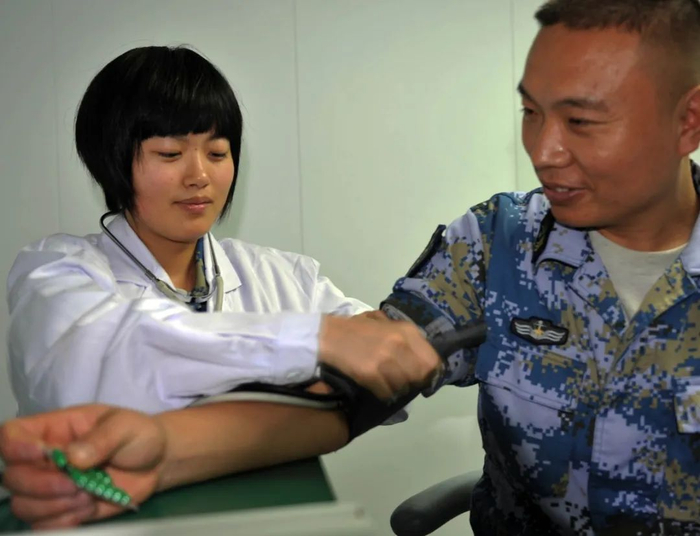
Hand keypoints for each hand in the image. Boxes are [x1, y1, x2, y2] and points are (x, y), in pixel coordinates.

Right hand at [0, 405, 165, 529]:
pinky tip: (89, 507)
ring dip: (54, 506)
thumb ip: (101, 438)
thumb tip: (72, 457)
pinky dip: (64, 520)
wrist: (157, 463)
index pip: (12, 435)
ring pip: (23, 504)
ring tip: (88, 495)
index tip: (42, 455)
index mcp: (54, 429)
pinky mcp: (63, 509)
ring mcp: (51, 486)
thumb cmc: (138, 435)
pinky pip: (43, 524)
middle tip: (76, 484)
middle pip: (12, 477)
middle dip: (41, 485)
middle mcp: (44, 459)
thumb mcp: (125, 427)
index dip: (16, 447)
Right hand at [318, 312, 440, 400]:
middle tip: (403, 381)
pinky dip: (383, 393)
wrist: (327, 336)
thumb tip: (422, 356)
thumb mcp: (384, 323)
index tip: (422, 377)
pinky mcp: (371, 374)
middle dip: (414, 381)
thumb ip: (404, 335)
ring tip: (386, 381)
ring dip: (397, 387)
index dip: (429, 372)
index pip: (432, 360)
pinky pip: (387, 393)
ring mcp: (385, 360)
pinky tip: (375, 385)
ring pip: (404, 386)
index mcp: (406, 331)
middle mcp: (400, 345)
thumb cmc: (355, 329)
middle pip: (421, 376)